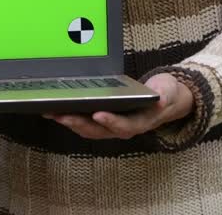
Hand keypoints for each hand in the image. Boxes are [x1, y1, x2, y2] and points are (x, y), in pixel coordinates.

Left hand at [43, 74, 193, 139]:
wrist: (165, 100)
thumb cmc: (164, 94)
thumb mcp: (169, 92)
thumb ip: (166, 95)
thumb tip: (161, 99)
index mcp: (140, 122)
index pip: (123, 126)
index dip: (110, 122)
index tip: (97, 114)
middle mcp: (123, 128)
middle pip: (98, 130)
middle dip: (79, 123)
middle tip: (61, 114)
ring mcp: (111, 126)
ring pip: (88, 129)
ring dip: (69, 122)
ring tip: (52, 112)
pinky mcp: (103, 121)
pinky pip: (84, 123)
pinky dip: (70, 118)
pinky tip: (56, 110)